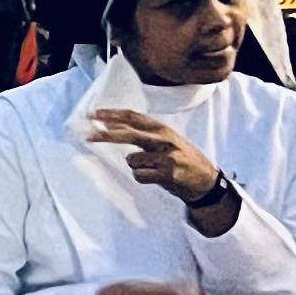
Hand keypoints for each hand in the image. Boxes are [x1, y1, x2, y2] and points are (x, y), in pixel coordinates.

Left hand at [86, 110, 222, 204]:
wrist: (206, 180)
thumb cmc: (181, 158)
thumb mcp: (165, 139)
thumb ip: (142, 133)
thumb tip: (110, 127)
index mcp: (162, 129)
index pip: (133, 117)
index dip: (112, 115)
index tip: (93, 114)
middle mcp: (164, 139)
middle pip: (128, 134)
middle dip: (106, 135)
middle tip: (88, 135)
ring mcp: (167, 157)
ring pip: (131, 160)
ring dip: (136, 166)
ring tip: (153, 168)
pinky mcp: (168, 174)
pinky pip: (139, 176)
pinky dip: (143, 178)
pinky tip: (157, 178)